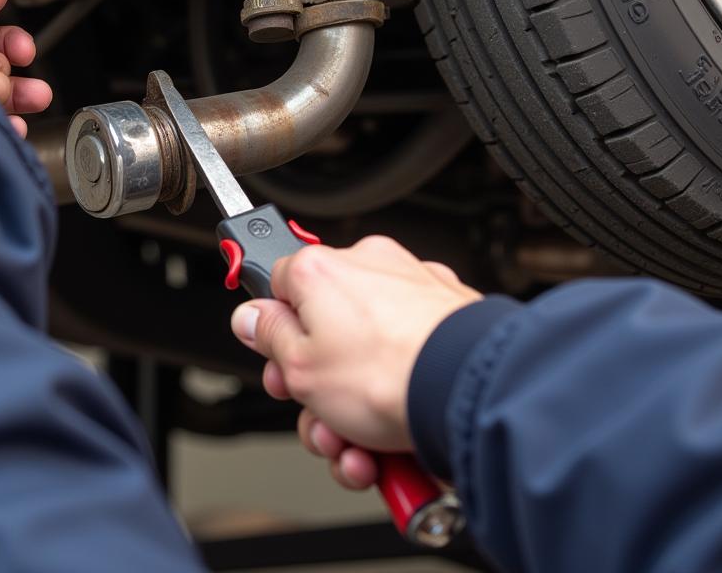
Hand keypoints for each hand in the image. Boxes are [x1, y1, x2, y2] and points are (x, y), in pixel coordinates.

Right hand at [230, 236, 480, 489]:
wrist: (471, 394)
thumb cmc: (390, 374)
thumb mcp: (300, 368)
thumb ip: (268, 337)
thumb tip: (250, 317)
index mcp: (325, 270)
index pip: (279, 288)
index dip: (272, 335)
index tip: (276, 366)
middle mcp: (371, 268)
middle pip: (324, 334)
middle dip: (316, 393)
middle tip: (319, 422)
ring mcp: (414, 293)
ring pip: (366, 356)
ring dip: (352, 415)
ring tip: (358, 453)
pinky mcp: (450, 320)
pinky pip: (407, 360)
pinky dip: (396, 403)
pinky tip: (390, 448)